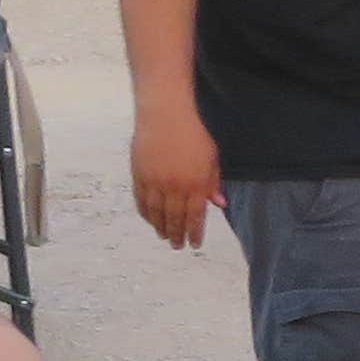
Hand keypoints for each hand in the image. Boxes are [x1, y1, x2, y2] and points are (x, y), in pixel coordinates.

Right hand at [129, 101, 220, 250]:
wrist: (166, 114)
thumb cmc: (193, 133)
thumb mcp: (212, 158)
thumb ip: (214, 182)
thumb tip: (220, 204)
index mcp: (196, 183)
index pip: (195, 216)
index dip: (194, 233)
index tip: (194, 244)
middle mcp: (175, 186)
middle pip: (175, 218)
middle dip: (177, 235)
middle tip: (177, 246)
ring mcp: (155, 182)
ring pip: (156, 213)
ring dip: (160, 227)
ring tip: (163, 236)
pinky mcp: (140, 175)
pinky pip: (141, 201)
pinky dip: (146, 213)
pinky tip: (150, 220)